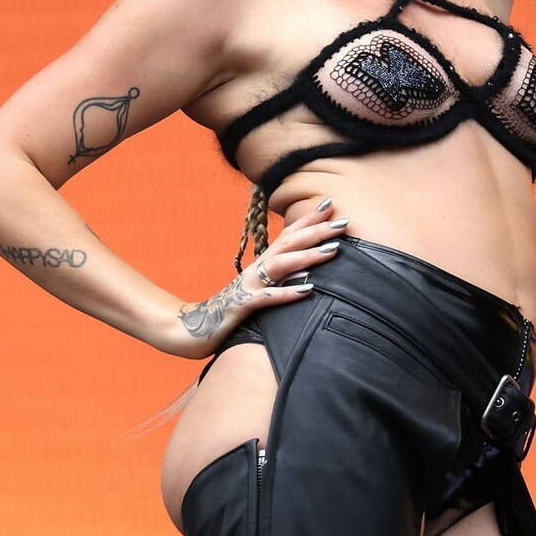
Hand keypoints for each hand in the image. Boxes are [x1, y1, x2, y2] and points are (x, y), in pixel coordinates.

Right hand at [165, 200, 348, 358]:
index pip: (287, 236)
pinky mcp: (241, 307)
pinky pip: (266, 299)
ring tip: (333, 250)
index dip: (308, 220)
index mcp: (260, 266)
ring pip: (279, 266)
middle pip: (288, 244)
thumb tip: (307, 272)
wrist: (191, 330)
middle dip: (316, 231)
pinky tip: (307, 289)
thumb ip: (276, 280)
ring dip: (307, 256)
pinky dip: (286, 293)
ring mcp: (247, 287)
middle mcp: (255, 271)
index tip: (330, 204)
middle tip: (344, 221)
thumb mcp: (257, 292)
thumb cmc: (229, 312)